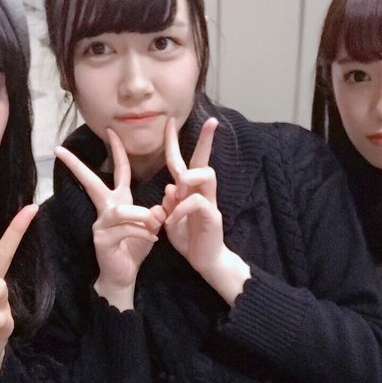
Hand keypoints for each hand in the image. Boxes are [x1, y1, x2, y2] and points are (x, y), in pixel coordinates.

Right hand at [54, 129, 164, 309]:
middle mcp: (105, 209)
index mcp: (118, 201)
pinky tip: (152, 240)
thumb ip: (158, 213)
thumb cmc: (135, 249)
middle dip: (76, 165)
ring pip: (121, 210)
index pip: (119, 171)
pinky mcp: (102, 239)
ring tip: (155, 226)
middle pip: (91, 182)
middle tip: (60, 150)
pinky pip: (126, 229)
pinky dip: (143, 233)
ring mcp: (100, 224)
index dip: (117, 150)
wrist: (124, 276)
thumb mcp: (152, 227)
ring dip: (142, 216)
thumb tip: (161, 206)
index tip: (111, 130)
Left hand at [162, 117, 249, 304]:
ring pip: (206, 174)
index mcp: (189, 191)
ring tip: (178, 190)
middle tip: (212, 121)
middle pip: (203, 160)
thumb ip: (169, 203)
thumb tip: (170, 185)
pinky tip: (171, 222)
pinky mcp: (212, 216)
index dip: (174, 143)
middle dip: (206, 140)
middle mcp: (202, 192)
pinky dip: (180, 209)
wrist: (205, 261)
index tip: (169, 123)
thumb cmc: (189, 240)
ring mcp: (210, 203)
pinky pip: (196, 202)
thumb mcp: (172, 219)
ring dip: (189, 177)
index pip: (182, 162)